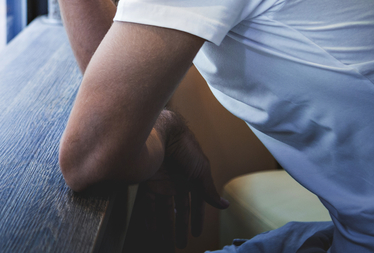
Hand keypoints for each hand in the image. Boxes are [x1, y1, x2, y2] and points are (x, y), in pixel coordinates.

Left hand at [125, 111, 228, 251]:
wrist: (162, 131)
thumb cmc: (186, 147)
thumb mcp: (201, 171)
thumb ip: (209, 190)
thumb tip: (225, 206)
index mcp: (192, 179)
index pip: (196, 203)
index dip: (197, 219)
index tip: (197, 234)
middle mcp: (177, 182)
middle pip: (179, 209)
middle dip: (179, 227)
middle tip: (180, 244)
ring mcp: (162, 182)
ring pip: (163, 209)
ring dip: (164, 226)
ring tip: (165, 242)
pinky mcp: (148, 182)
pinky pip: (148, 203)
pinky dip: (149, 217)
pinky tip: (150, 230)